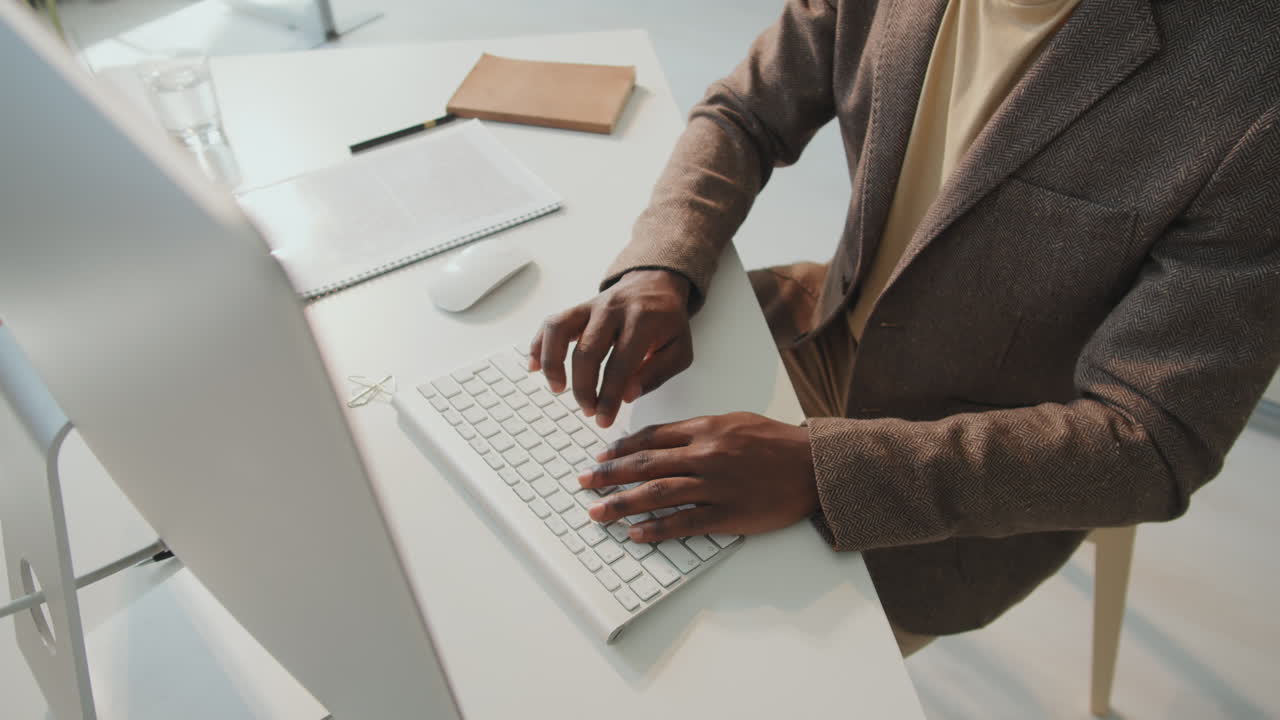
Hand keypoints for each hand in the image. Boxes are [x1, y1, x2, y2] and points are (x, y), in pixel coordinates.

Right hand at [528, 269, 692, 427]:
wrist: (656, 283)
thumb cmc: (667, 321)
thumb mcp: (679, 349)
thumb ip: (657, 374)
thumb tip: (627, 395)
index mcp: (643, 321)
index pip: (620, 364)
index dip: (609, 396)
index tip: (603, 419)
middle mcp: (613, 310)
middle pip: (587, 351)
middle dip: (584, 388)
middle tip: (588, 410)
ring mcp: (592, 306)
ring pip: (560, 330)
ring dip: (552, 362)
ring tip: (557, 389)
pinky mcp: (578, 307)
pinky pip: (552, 323)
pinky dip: (537, 344)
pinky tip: (534, 367)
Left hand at [578, 412, 818, 543]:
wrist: (814, 465)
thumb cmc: (777, 442)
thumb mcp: (736, 421)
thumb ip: (701, 430)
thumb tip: (666, 441)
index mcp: (706, 429)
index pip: (651, 438)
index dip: (621, 448)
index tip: (600, 456)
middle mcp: (704, 455)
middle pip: (645, 465)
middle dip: (608, 474)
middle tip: (583, 483)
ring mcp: (715, 485)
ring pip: (657, 494)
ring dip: (622, 504)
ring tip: (598, 512)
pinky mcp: (728, 513)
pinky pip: (684, 523)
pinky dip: (657, 529)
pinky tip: (636, 534)